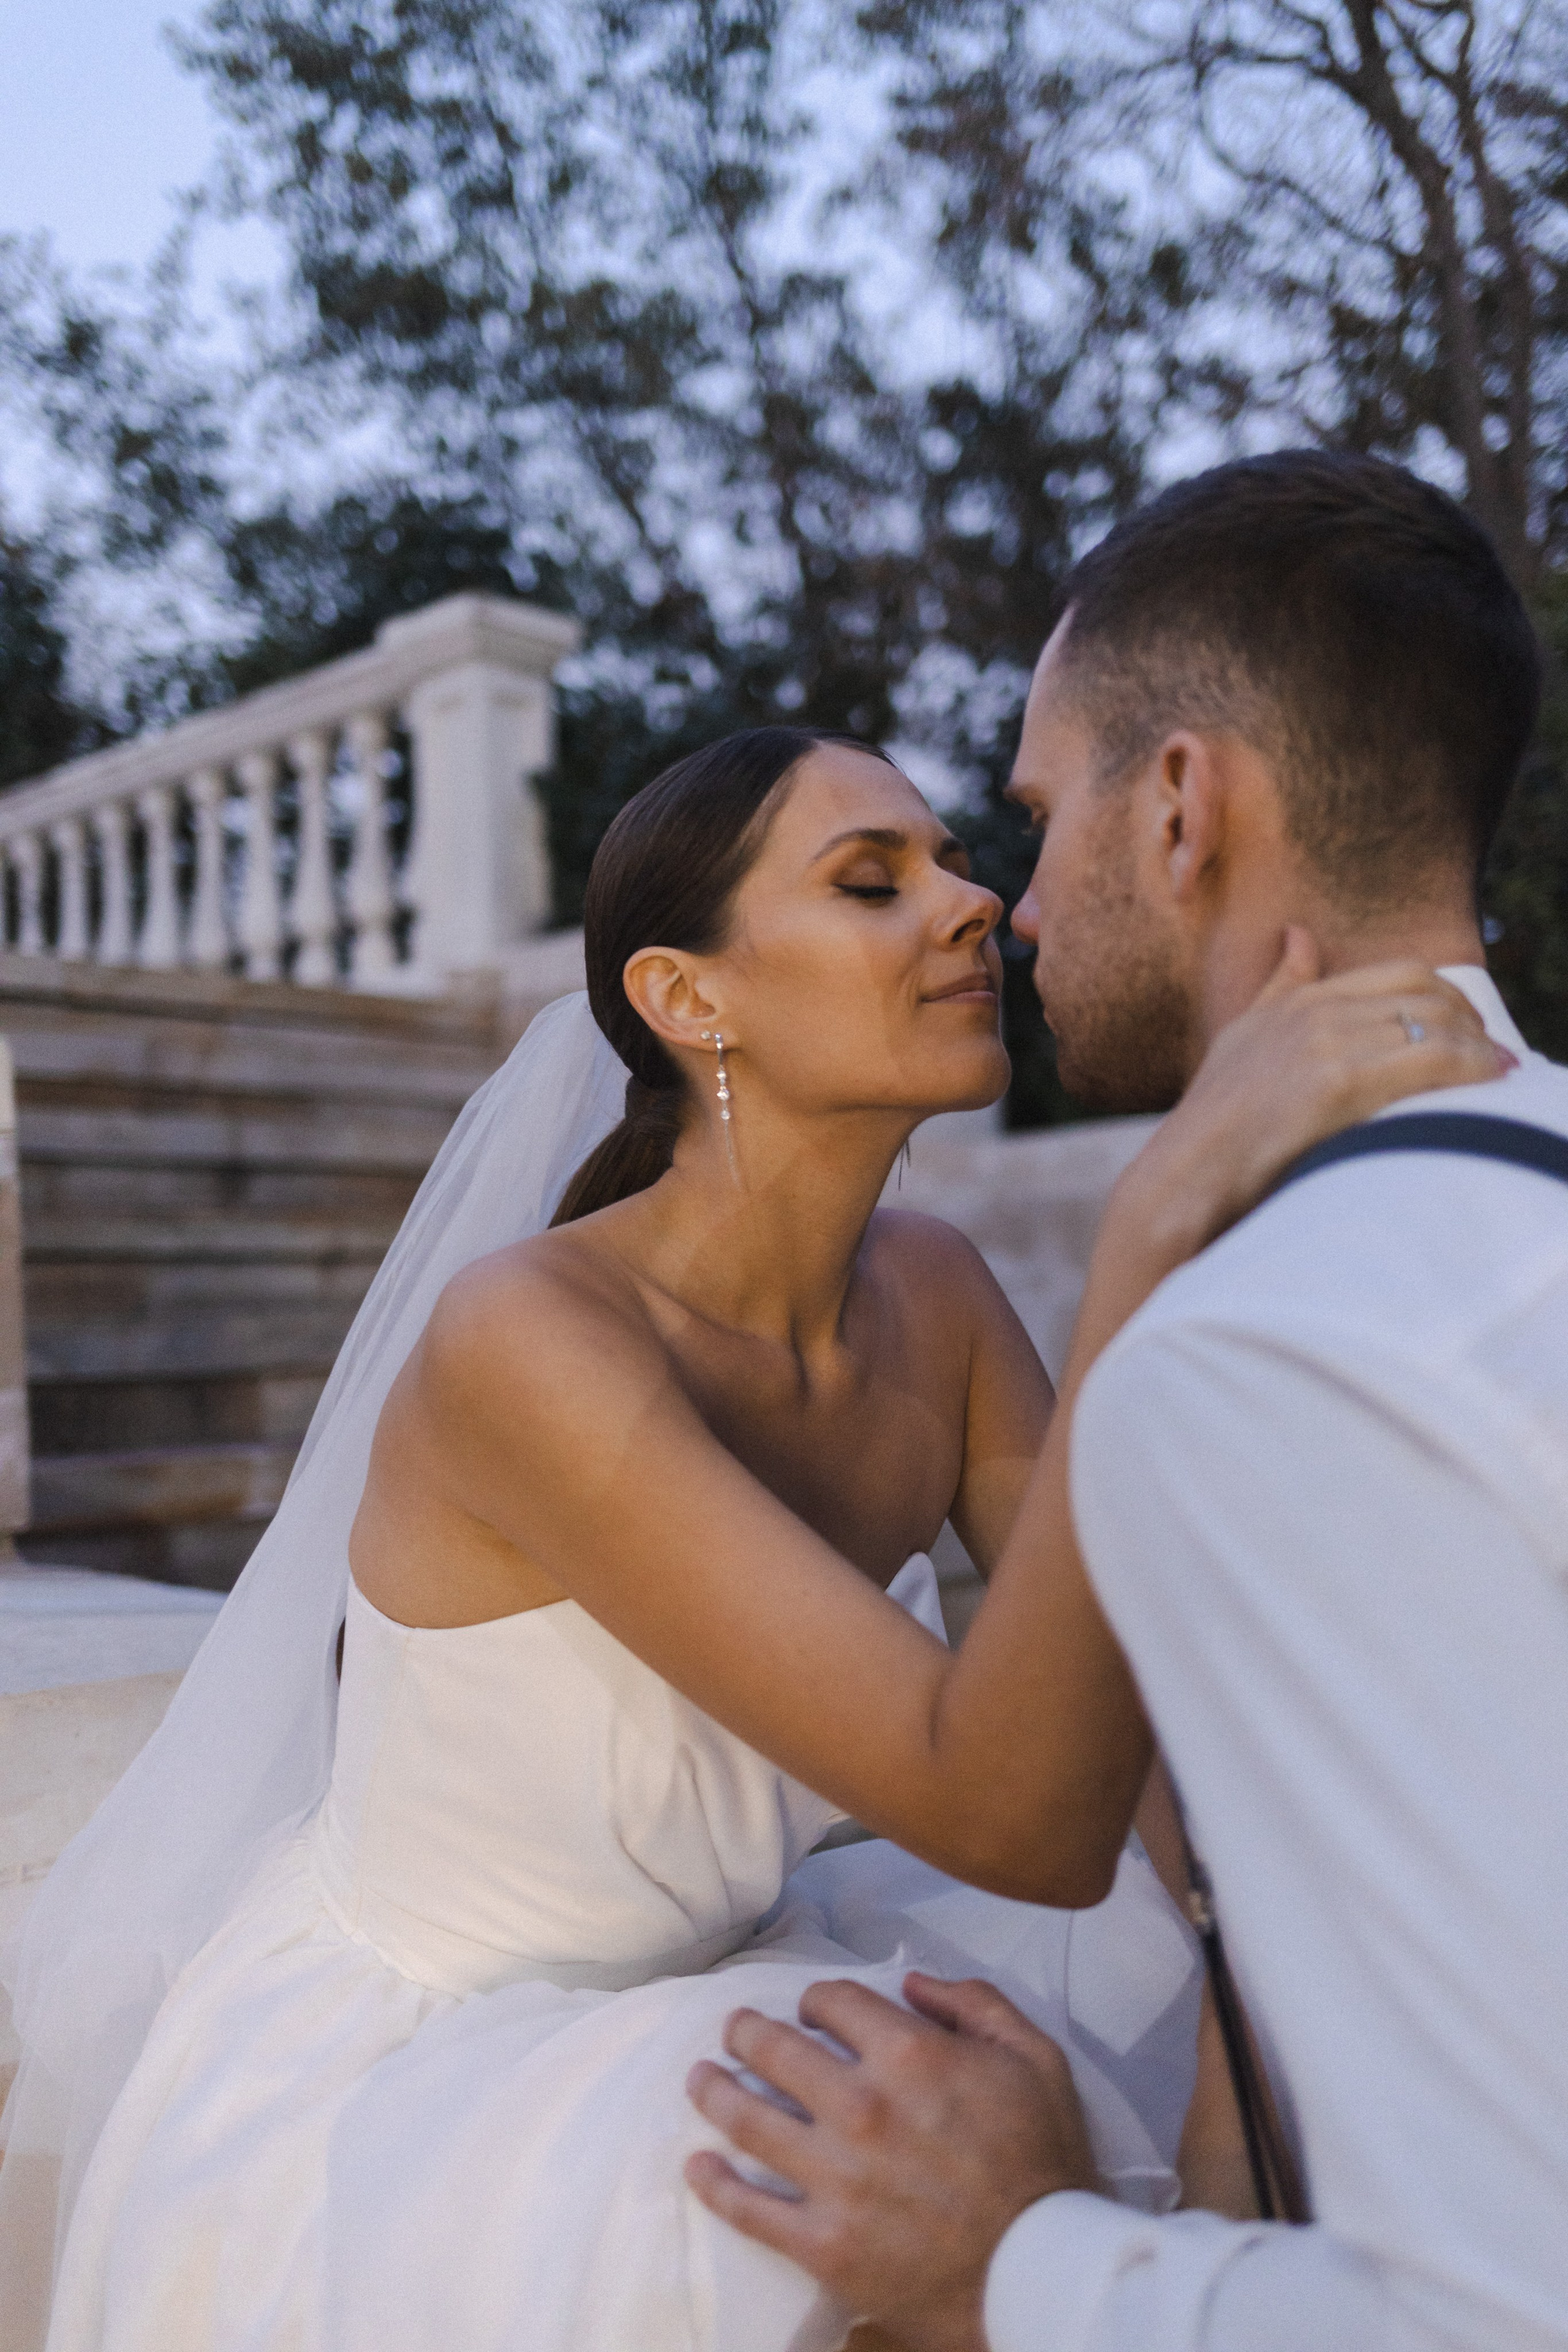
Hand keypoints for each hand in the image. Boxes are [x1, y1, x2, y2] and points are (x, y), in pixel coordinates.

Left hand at [685, 1972, 1097, 2351]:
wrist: (1041, 2275)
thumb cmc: (1045, 2165)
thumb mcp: (1035, 2058)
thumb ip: (975, 2004)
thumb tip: (913, 1981)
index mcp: (910, 2056)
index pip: (834, 2001)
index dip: (818, 1998)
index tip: (815, 2008)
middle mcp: (862, 2108)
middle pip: (775, 2050)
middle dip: (747, 2031)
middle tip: (735, 2029)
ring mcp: (836, 2179)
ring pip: (748, 2120)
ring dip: (715, 2091)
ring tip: (700, 2077)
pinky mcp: (823, 2243)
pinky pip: (750, 2209)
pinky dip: (715, 2185)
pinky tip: (697, 2166)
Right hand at [1113, 929, 1513, 1266]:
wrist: (1185, 1176)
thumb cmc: (1216, 1123)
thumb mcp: (1243, 1037)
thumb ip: (1280, 988)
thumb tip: (1299, 936)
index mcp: (1298, 1000)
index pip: (1401, 974)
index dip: (1449, 998)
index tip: (1468, 1033)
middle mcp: (1313, 1011)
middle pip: (1426, 993)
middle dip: (1472, 1023)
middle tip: (1492, 1059)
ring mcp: (1324, 1042)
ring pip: (1434, 1023)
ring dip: (1480, 1049)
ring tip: (1499, 1076)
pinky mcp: (1335, 1081)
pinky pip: (1429, 1061)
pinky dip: (1471, 1069)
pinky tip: (1488, 1086)